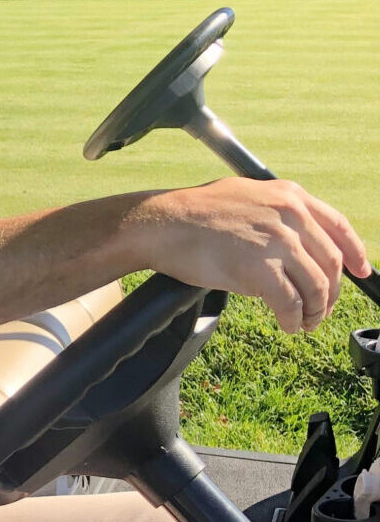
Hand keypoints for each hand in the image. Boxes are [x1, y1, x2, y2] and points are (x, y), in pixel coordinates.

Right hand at [128, 178, 369, 333]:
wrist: (161, 224)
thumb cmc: (192, 213)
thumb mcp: (244, 195)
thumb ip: (274, 212)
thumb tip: (293, 238)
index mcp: (289, 196)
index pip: (338, 226)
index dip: (354, 252)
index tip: (361, 271)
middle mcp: (290, 216)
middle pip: (330, 262)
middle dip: (331, 293)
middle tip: (321, 309)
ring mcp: (277, 243)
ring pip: (316, 286)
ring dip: (314, 311)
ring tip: (304, 322)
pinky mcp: (260, 270)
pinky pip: (290, 303)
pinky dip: (293, 319)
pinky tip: (288, 325)